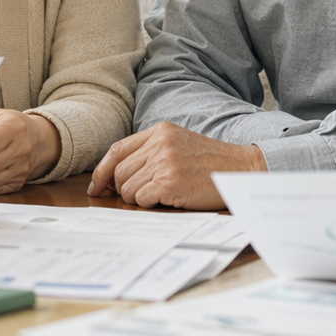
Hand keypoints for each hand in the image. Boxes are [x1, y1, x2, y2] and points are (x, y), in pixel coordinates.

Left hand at [87, 122, 265, 209]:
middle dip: (121, 189)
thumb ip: (150, 151)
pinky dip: (148, 204)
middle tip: (136, 197)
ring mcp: (164, 162)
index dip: (102, 171)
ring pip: (128, 188)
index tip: (97, 186)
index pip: (117, 150)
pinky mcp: (170, 182)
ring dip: (137, 198)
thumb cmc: (209, 163)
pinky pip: (142, 198)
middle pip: (119, 172)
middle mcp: (159, 144)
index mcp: (159, 131)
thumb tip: (116, 175)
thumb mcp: (178, 144)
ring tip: (158, 197)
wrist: (239, 170)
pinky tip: (164, 200)